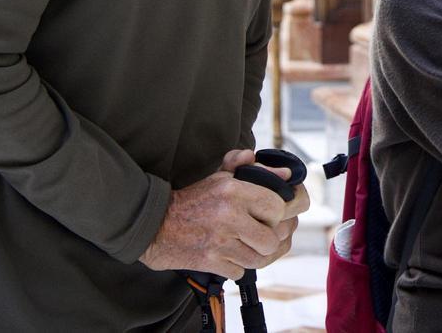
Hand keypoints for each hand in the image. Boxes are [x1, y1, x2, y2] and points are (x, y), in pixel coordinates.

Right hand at [139, 148, 310, 278]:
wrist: (155, 224)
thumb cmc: (194, 199)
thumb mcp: (221, 176)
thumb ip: (253, 169)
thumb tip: (286, 174)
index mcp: (234, 190)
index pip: (278, 207)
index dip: (279, 213)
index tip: (272, 215)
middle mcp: (229, 216)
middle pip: (272, 238)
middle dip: (271, 238)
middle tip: (264, 233)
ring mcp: (220, 241)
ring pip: (259, 259)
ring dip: (257, 254)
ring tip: (249, 246)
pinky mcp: (211, 262)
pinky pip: (240, 272)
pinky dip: (239, 267)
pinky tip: (232, 255)